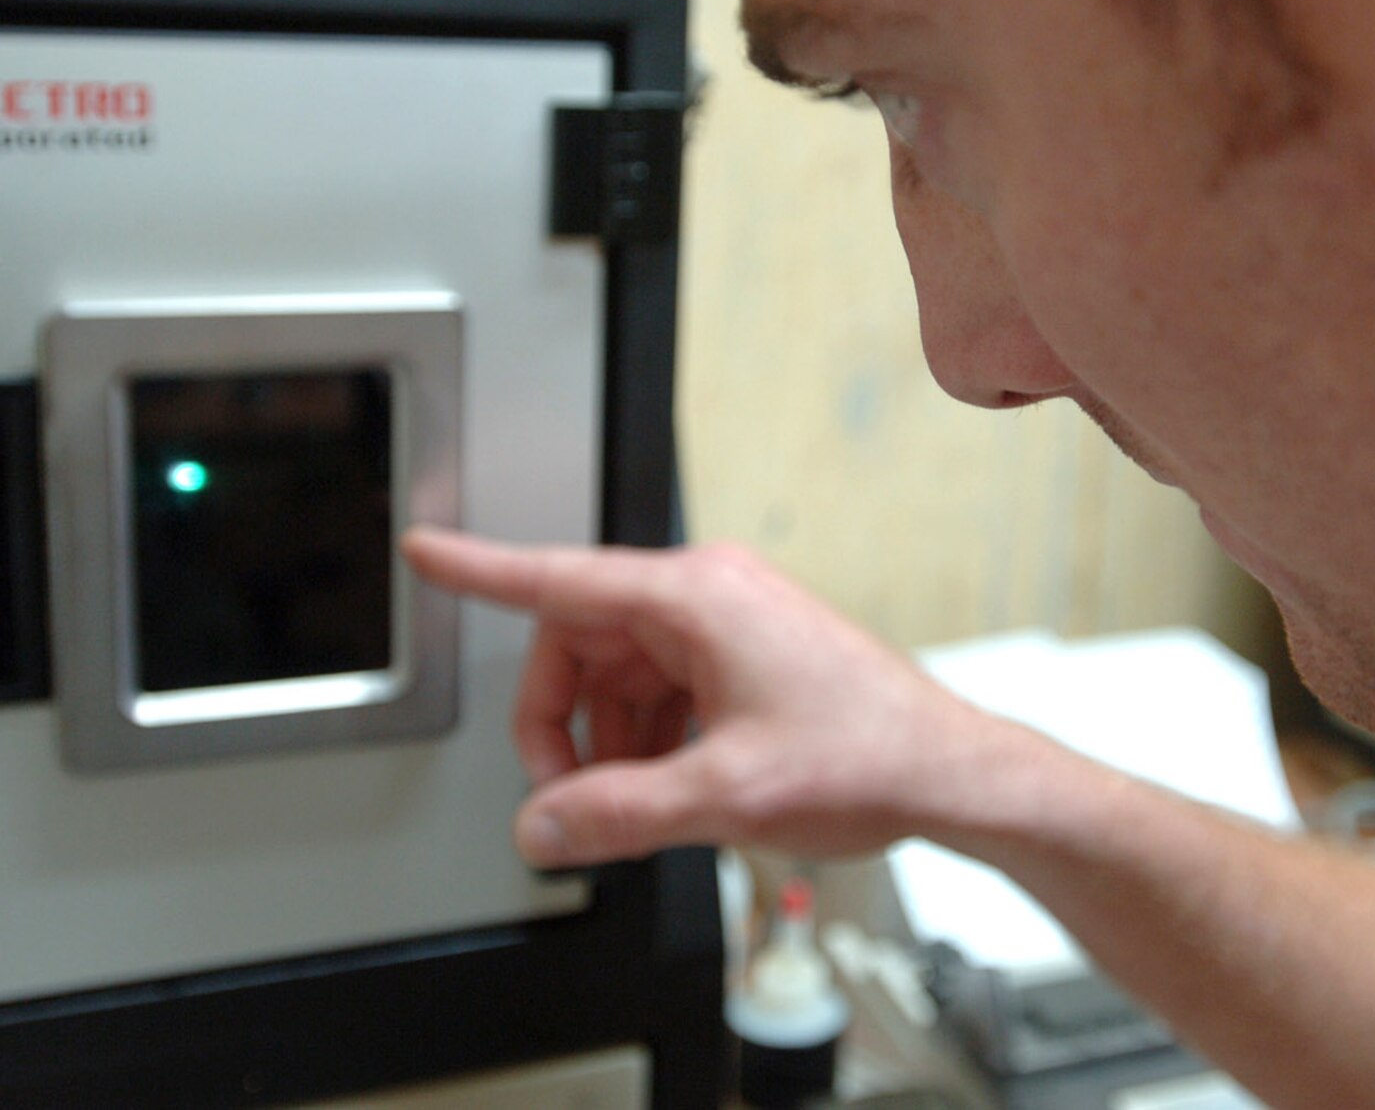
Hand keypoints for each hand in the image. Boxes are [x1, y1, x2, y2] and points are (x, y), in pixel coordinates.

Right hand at [400, 530, 996, 867]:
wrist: (949, 773)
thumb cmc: (868, 757)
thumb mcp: (726, 794)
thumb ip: (619, 811)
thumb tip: (543, 825)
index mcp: (696, 598)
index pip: (559, 579)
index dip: (481, 569)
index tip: (426, 550)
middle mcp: (708, 596)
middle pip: (580, 644)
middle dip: (561, 723)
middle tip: (571, 799)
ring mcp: (727, 625)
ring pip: (617, 676)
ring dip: (608, 741)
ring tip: (641, 805)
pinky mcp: (743, 656)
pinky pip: (659, 690)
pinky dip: (647, 740)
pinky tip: (672, 789)